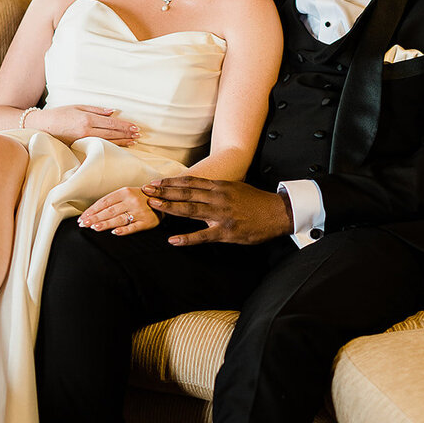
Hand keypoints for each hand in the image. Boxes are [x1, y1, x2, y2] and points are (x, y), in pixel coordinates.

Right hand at [42, 105, 140, 146]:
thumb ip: (96, 109)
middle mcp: (86, 131)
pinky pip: (99, 146)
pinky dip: (111, 146)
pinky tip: (119, 146)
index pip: (111, 123)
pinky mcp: (80, 147)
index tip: (135, 127)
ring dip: (122, 142)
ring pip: (107, 142)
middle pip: (112, 133)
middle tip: (138, 135)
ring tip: (133, 142)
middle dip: (126, 134)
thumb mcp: (77, 106)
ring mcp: (83, 140)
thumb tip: (112, 112)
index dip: (124, 126)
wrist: (42, 127)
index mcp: (87, 119)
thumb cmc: (59, 114)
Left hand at [78, 186, 158, 234]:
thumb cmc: (141, 197)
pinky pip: (133, 227)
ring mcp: (139, 212)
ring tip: (94, 227)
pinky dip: (124, 230)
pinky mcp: (146, 222)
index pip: (104, 202)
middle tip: (83, 224)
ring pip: (119, 219)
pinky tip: (114, 232)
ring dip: (105, 223)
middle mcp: (132, 201)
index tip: (83, 217)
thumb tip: (93, 211)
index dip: (92, 210)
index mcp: (125, 192)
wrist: (163, 199)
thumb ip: (113, 201)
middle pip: (109, 211)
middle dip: (95, 218)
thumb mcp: (127, 193)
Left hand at [143, 177, 293, 244]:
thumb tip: (198, 188)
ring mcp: (221, 215)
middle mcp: (218, 198)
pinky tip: (173, 240)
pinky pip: (203, 236)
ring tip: (154, 205)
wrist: (277, 212)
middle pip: (186, 193)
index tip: (155, 182)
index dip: (171, 182)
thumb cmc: (255, 201)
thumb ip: (216, 189)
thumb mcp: (234, 188)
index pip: (190, 182)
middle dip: (164, 191)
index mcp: (219, 187)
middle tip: (146, 190)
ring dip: (171, 207)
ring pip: (191, 210)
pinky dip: (187, 238)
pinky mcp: (227, 232)